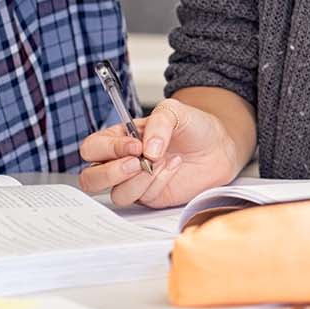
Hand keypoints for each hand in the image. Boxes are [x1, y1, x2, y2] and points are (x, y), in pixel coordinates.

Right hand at [78, 97, 240, 206]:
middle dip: (110, 173)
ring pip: (117, 195)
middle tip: (137, 162)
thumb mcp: (174, 111)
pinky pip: (145, 198)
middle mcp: (121, 162)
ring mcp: (135, 182)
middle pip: (91, 179)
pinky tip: (174, 165)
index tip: (135, 145)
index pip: (92, 148)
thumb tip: (148, 150)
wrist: (218, 145)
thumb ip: (159, 123)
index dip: (108, 149)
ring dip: (139, 180)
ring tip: (160, 161)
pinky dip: (159, 181)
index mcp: (117, 138)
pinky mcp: (152, 196)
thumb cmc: (192, 126)